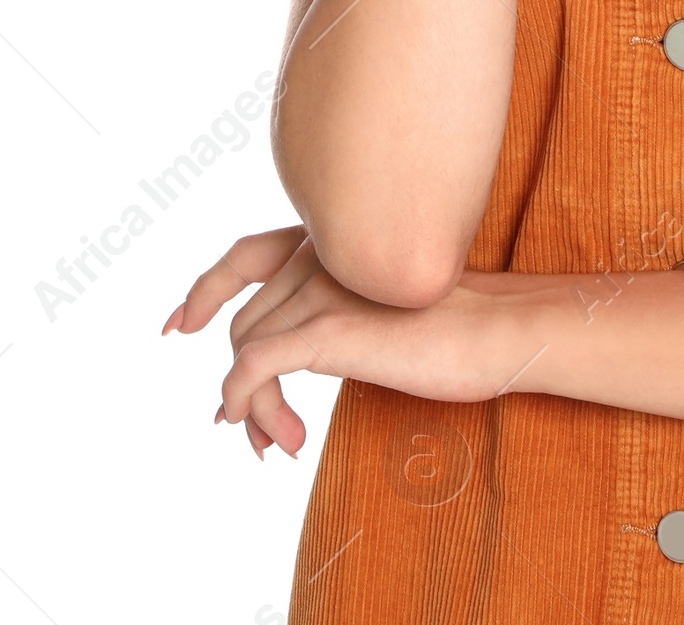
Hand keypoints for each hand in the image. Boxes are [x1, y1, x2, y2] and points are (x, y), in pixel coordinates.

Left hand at [161, 227, 538, 459]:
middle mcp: (322, 250)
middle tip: (256, 435)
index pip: (248, 254)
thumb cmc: (463, 324)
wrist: (503, 329)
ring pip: (247, 347)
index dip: (207, 288)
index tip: (180, 323)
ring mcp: (323, 285)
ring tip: (284, 445)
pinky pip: (253, 367)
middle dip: (241, 382)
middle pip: (247, 319)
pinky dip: (248, 403)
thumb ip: (345, 308)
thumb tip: (301, 357)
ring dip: (254, 408)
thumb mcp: (390, 305)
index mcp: (337, 239)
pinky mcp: (328, 327)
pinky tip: (278, 435)